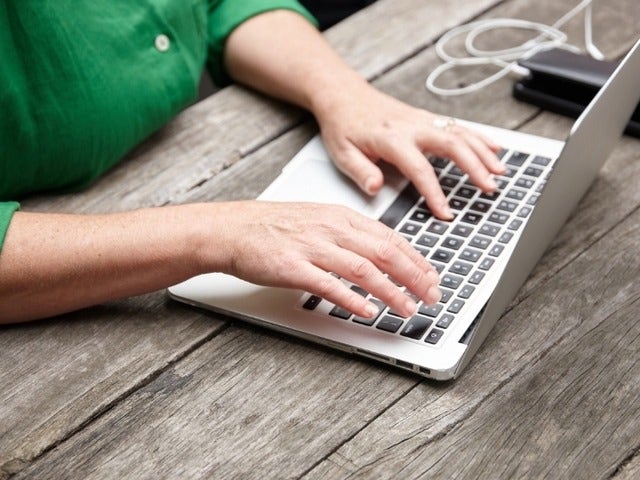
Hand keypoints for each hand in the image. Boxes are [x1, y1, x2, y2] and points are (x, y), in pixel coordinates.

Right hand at [200, 201, 440, 318]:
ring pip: (363, 269)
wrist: (232, 229)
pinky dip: (353, 300)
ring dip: (391, 291)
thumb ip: (348, 233)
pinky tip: (368, 312)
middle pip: (383, 252)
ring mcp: (312, 247)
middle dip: (414, 276)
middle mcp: (330, 229)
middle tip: (432, 295)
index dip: (416, 258)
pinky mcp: (293, 267)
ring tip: (408, 308)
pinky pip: (329, 285)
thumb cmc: (272, 226)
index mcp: (339, 216)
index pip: (389, 236)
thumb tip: (379, 250)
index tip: (432, 276)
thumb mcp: (317, 218)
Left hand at [313, 81, 505, 218]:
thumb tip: (375, 188)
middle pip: (452, 145)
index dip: (435, 193)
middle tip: (489, 188)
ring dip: (483, 153)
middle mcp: (412, 127)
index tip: (446, 213)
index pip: (420, 169)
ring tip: (500, 173)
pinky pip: (459, 126)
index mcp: (391, 138)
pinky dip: (479, 137)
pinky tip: (495, 149)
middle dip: (474, 167)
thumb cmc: (343, 125)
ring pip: (460, 134)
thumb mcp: (342, 152)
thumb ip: (360, 171)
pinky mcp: (427, 118)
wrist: (344, 95)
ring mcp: (423, 120)